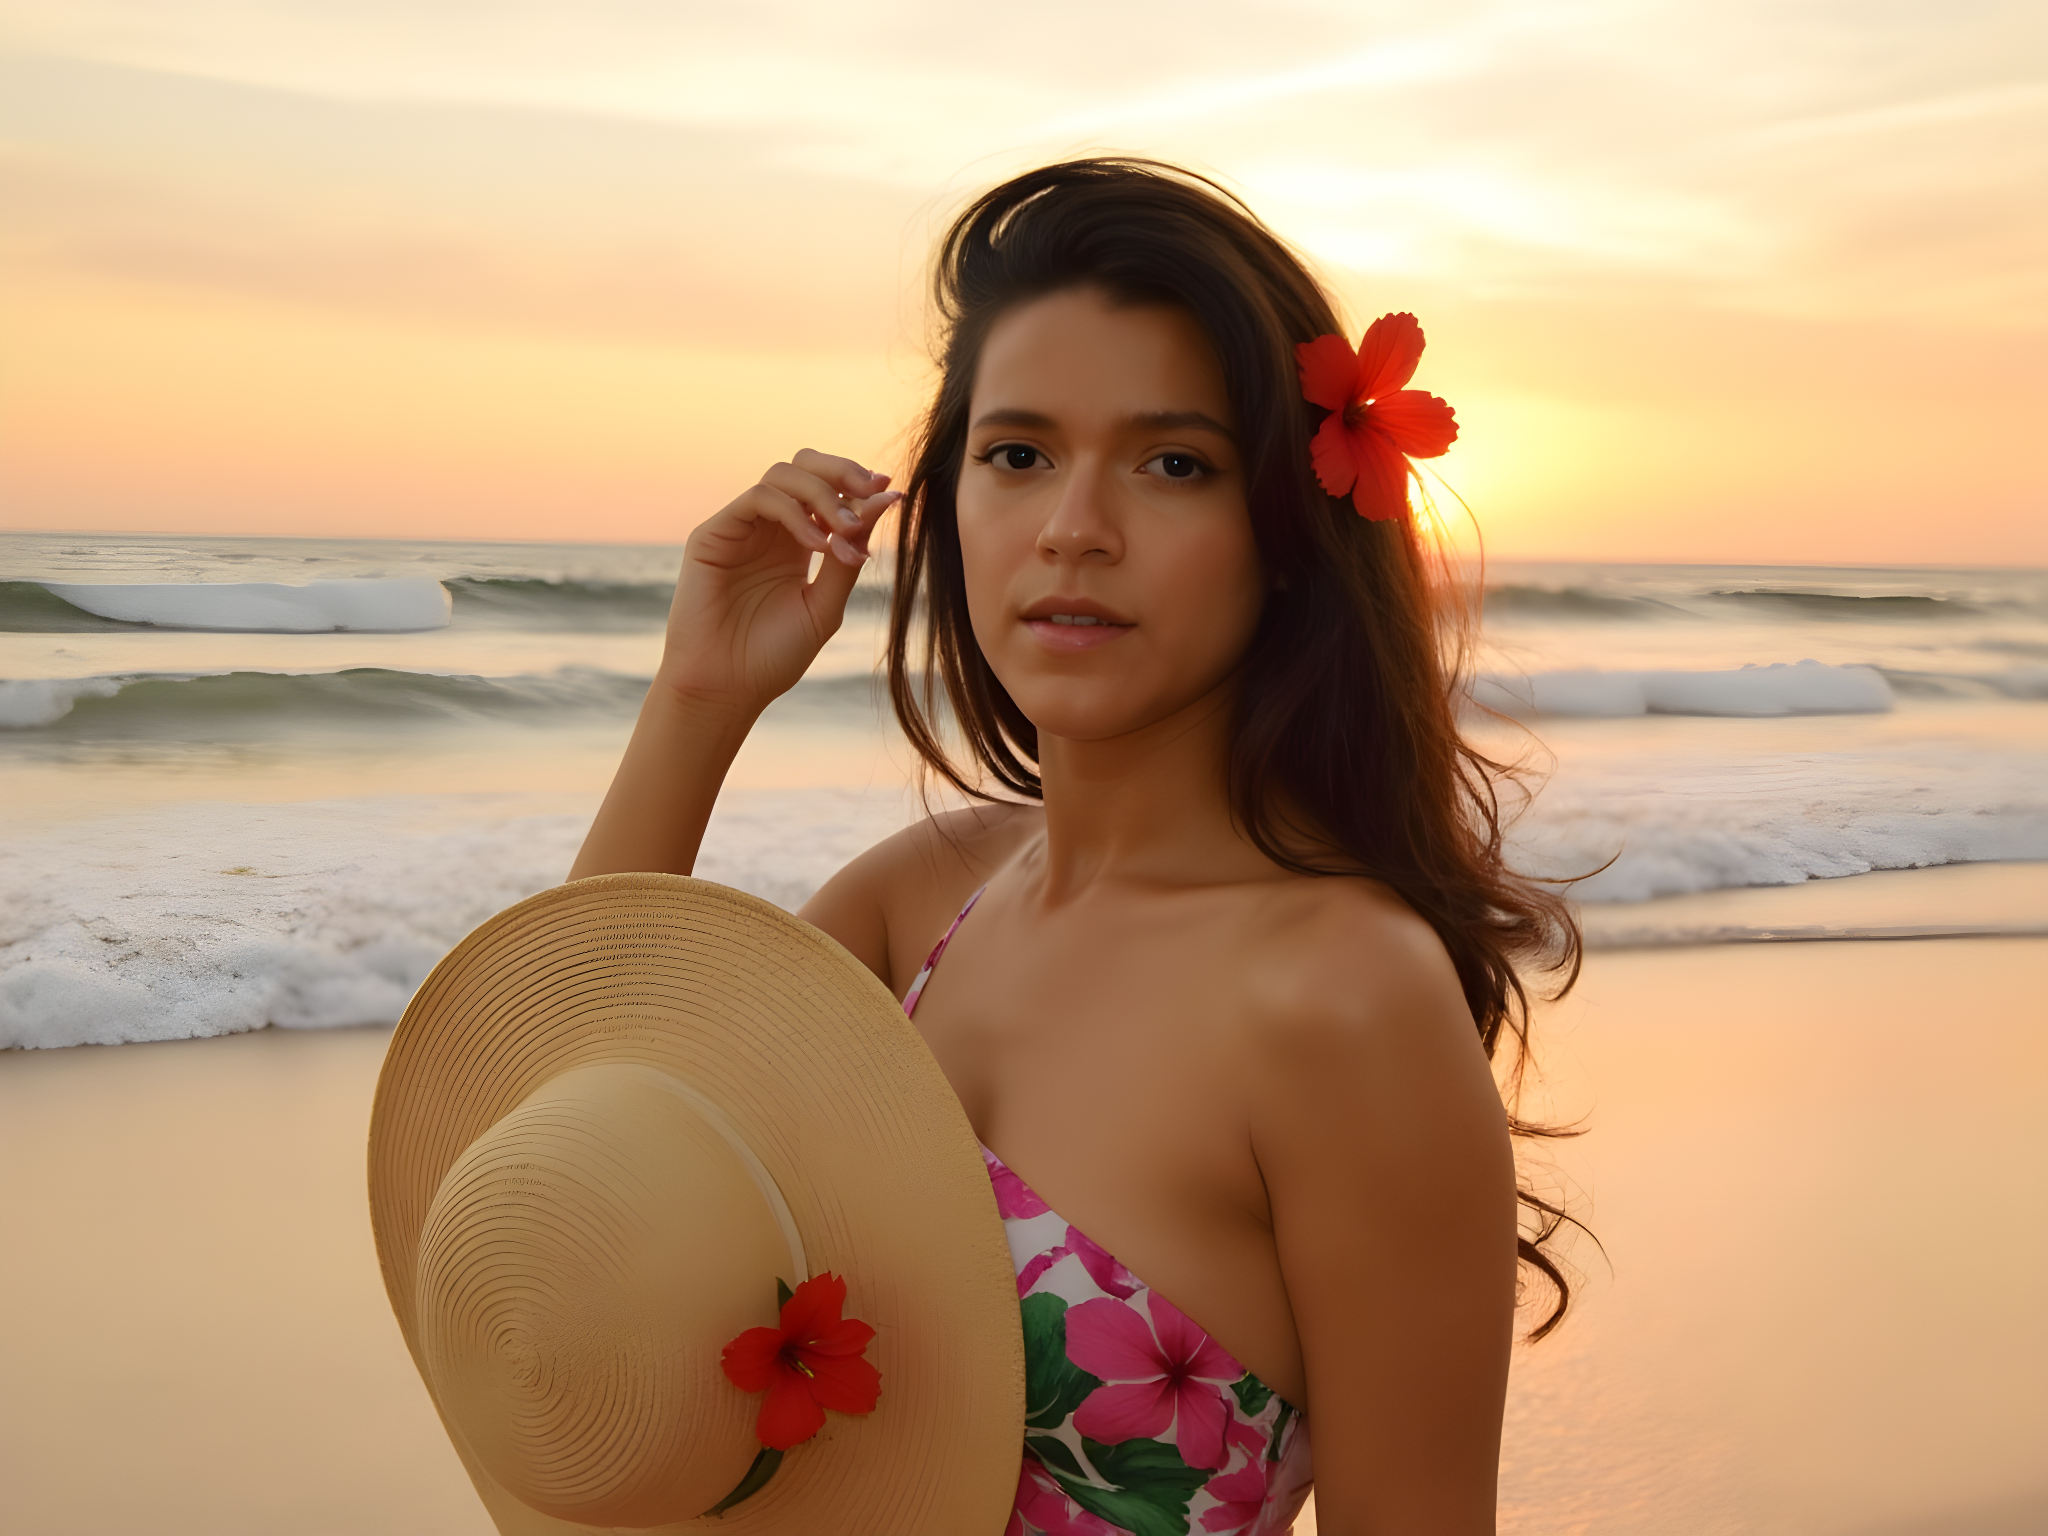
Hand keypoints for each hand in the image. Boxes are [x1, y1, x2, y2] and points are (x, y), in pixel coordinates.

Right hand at [660, 449, 900, 712]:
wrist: (726, 690)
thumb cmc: (772, 657)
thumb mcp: (824, 606)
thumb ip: (848, 559)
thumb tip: (883, 505)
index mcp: (796, 541)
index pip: (827, 489)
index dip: (857, 485)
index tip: (891, 495)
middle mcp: (768, 528)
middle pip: (803, 466)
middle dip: (841, 470)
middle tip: (871, 489)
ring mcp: (740, 528)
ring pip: (781, 475)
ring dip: (822, 494)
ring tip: (845, 531)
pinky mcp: (713, 534)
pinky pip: (758, 499)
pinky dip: (793, 513)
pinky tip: (816, 544)